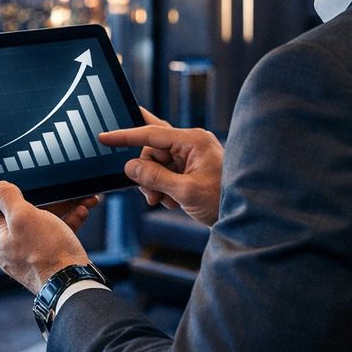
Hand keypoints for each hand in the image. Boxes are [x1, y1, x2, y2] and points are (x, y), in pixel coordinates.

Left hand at [0, 182, 97, 294]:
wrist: (72, 281)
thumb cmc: (46, 253)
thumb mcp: (24, 217)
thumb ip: (8, 198)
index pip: (0, 206)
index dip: (19, 192)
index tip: (37, 186)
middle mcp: (9, 246)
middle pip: (26, 212)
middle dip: (51, 199)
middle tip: (65, 191)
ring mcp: (29, 252)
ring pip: (44, 221)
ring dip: (64, 208)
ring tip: (82, 201)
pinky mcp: (47, 256)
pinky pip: (55, 232)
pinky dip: (68, 222)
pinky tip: (81, 213)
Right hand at [99, 107, 222, 226]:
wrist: (246, 217)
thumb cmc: (224, 200)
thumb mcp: (185, 191)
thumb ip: (154, 177)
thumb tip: (130, 167)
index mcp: (193, 140)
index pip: (151, 133)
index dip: (125, 136)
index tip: (104, 138)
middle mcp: (192, 143)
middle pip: (153, 150)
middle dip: (147, 172)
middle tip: (150, 194)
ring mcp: (192, 156)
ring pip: (157, 164)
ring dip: (154, 184)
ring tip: (164, 201)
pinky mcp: (192, 169)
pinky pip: (166, 173)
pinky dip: (164, 188)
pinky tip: (173, 201)